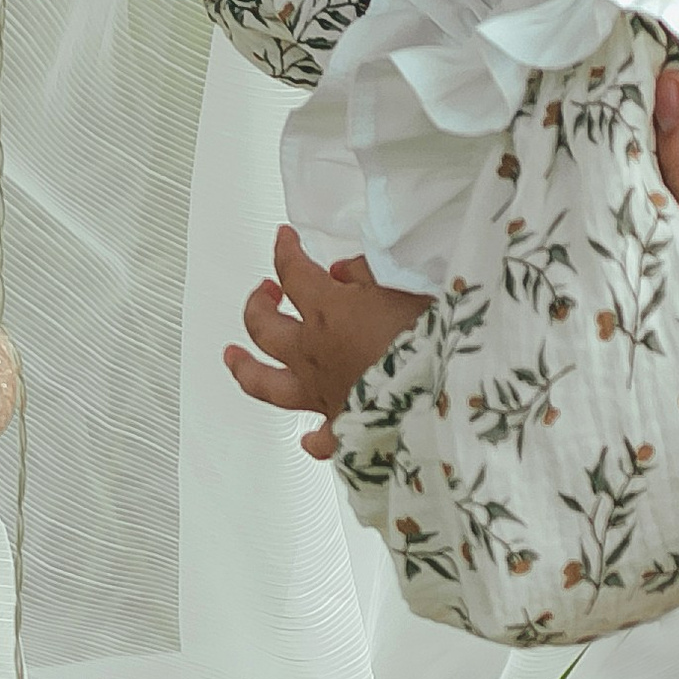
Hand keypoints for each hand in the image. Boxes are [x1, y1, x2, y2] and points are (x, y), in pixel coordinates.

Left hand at [227, 228, 431, 453]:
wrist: (443, 399)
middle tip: (265, 293)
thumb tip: (344, 272)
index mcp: (327, 312)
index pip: (292, 271)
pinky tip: (308, 439)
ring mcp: (322, 394)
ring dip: (245, 367)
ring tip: (235, 357)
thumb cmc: (430, 341)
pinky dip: (312, 438)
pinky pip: (320, 439)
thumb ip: (368, 275)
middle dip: (258, 303)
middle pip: (263, 325)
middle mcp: (313, 353)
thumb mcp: (403, 285)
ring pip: (265, 382)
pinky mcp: (342, 430)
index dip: (284, 250)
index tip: (284, 239)